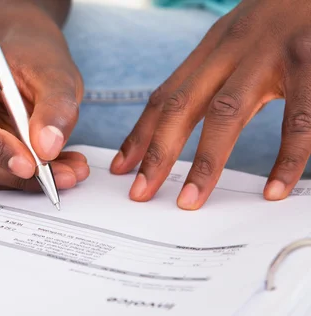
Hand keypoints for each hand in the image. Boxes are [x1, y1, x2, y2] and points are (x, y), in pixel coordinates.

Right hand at [0, 34, 88, 191]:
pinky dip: (26, 177)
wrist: (30, 58)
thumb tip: (47, 146)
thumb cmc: (34, 56)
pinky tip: (57, 169)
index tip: (29, 165)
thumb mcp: (55, 73)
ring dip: (27, 179)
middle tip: (61, 176)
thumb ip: (55, 107)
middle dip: (18, 172)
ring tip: (68, 172)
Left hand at [110, 0, 310, 209]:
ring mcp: (272, 54)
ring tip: (191, 198)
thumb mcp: (242, 38)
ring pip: (227, 113)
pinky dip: (287, 158)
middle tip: (142, 191)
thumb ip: (216, 76)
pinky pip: (299, 120)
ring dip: (206, 162)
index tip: (121, 167)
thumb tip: (187, 118)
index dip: (140, 134)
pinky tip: (274, 188)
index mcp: (214, 47)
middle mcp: (234, 48)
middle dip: (158, 153)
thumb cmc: (288, 16)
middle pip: (183, 106)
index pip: (165, 96)